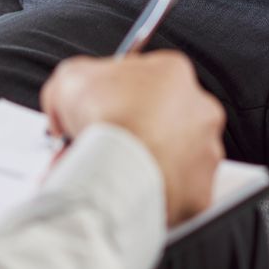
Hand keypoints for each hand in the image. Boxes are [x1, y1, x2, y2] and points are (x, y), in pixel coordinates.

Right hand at [40, 52, 225, 227]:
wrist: (122, 166)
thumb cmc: (108, 119)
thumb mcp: (70, 78)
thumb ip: (73, 82)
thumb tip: (64, 104)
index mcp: (173, 74)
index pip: (143, 82)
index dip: (111, 99)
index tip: (94, 115)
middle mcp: (199, 111)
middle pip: (158, 120)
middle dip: (127, 134)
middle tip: (95, 149)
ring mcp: (204, 153)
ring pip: (168, 158)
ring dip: (139, 164)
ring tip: (105, 175)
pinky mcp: (199, 192)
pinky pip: (173, 194)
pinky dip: (149, 195)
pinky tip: (123, 193)